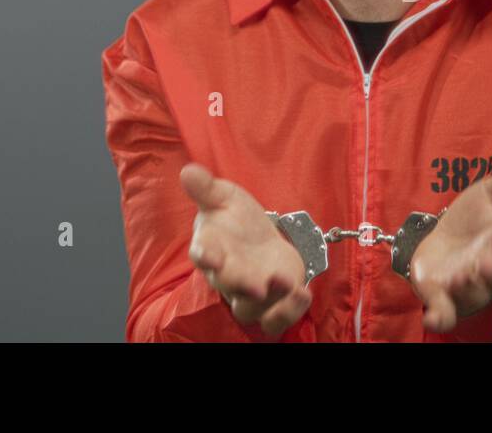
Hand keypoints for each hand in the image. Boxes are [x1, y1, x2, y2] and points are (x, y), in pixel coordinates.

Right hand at [180, 163, 311, 339]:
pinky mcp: (273, 301)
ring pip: (251, 311)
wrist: (257, 237)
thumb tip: (188, 170)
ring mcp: (250, 292)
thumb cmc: (234, 218)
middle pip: (228, 287)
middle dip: (240, 285)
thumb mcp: (223, 197)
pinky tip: (303, 293)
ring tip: (286, 284)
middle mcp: (227, 276)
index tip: (209, 255)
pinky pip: (276, 319)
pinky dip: (289, 312)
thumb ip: (207, 188)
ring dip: (269, 302)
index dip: (205, 256)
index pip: (202, 255)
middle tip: (255, 284)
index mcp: (211, 249)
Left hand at [408, 158, 491, 332]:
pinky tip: (432, 319)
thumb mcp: (490, 193)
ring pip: (474, 290)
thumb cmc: (475, 218)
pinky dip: (440, 317)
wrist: (445, 240)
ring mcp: (468, 283)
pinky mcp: (444, 297)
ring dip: (469, 286)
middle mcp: (491, 265)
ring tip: (461, 277)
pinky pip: (446, 312)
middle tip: (489, 261)